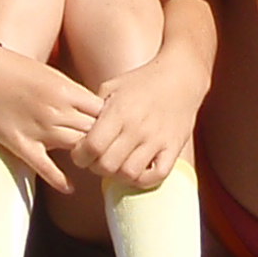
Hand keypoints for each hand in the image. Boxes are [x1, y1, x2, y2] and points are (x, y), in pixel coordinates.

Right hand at [0, 45, 101, 195]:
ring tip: (95, 167)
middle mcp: (57, 110)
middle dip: (105, 143)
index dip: (113, 123)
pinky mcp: (20, 143)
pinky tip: (70, 188)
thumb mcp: (52, 74)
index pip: (103, 112)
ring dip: (87, 158)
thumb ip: (73, 93)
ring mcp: (39, 128)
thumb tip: (96, 108)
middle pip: (94, 132)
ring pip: (76, 148)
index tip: (116, 131)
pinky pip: (45, 167)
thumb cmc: (16, 69)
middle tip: (112, 153)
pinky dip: (59, 180)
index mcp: (67, 91)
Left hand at [72, 55, 202, 191]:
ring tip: (117, 165)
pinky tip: (137, 169)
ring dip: (118, 175)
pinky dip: (143, 179)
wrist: (181, 76)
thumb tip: (76, 131)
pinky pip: (156, 176)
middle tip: (97, 160)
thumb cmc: (142, 81)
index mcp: (119, 111)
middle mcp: (137, 127)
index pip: (92, 146)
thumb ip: (94, 109)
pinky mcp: (174, 148)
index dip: (80, 156)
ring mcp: (157, 139)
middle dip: (95, 167)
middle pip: (107, 165)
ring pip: (129, 174)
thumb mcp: (112, 86)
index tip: (80, 153)